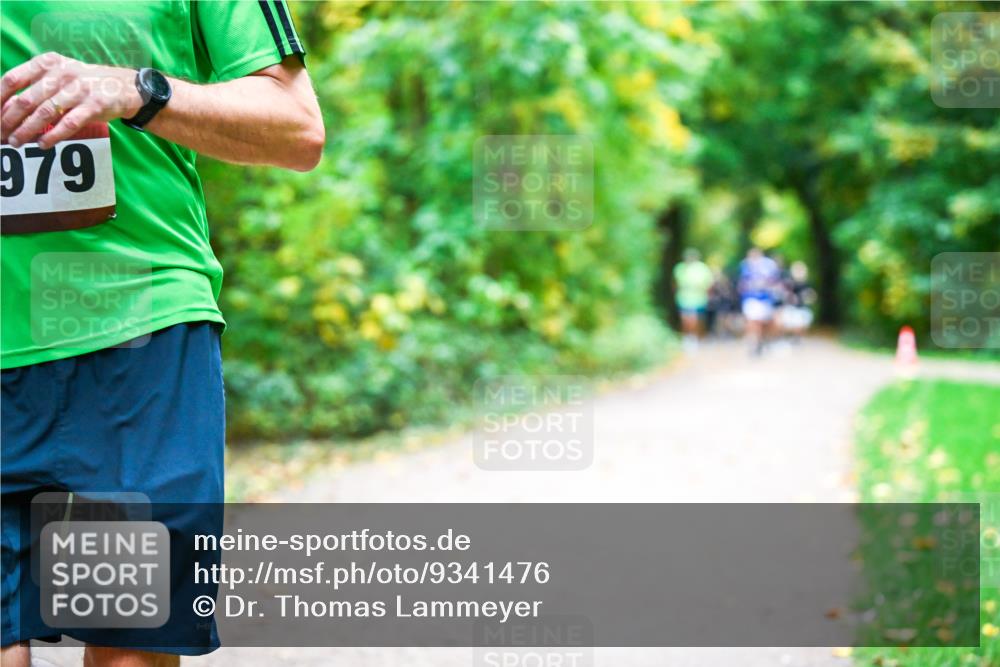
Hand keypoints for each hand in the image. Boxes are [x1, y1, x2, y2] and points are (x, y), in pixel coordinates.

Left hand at [0, 52, 142, 148]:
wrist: (125, 87)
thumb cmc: (85, 84)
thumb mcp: (59, 76)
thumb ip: (35, 87)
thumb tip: (5, 108)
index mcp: (47, 63)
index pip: (13, 79)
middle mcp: (61, 73)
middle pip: (26, 99)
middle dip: (9, 120)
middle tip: (0, 135)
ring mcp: (79, 89)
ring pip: (44, 113)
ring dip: (27, 130)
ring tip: (16, 143)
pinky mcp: (95, 105)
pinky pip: (68, 123)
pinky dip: (52, 136)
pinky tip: (42, 145)